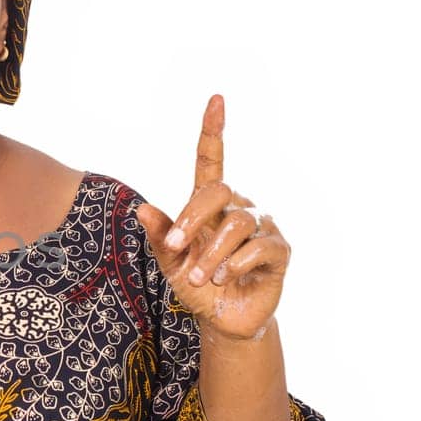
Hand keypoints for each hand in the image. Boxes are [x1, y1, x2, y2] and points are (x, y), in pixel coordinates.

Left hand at [134, 94, 288, 340]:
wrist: (222, 320)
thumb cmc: (196, 284)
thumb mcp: (170, 262)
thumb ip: (160, 236)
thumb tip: (141, 209)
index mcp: (209, 205)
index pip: (212, 160)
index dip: (213, 131)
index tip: (216, 100)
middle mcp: (238, 207)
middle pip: (218, 190)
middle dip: (193, 218)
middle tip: (178, 249)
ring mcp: (261, 227)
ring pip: (236, 223)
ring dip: (212, 254)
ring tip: (202, 277)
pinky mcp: (279, 250)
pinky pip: (259, 246)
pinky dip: (236, 264)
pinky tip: (226, 278)